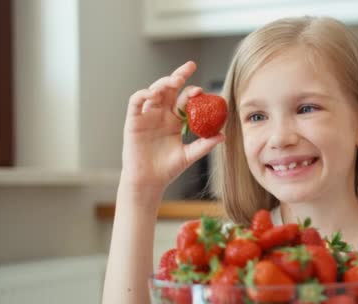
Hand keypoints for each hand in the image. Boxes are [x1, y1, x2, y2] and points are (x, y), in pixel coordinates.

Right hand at [121, 61, 224, 190]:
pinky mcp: (133, 121)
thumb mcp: (189, 155)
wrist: (149, 181)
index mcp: (175, 119)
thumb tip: (223, 135)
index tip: (203, 89)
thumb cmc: (168, 169)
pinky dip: (143, 94)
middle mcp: (161, 114)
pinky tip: (152, 94)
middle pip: (169, 88)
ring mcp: (147, 115)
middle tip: (189, 68)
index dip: (193, 90)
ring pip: (154, 91)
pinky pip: (136, 102)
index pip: (184, 98)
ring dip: (163, 82)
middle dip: (179, 76)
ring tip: (174, 80)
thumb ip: (204, 145)